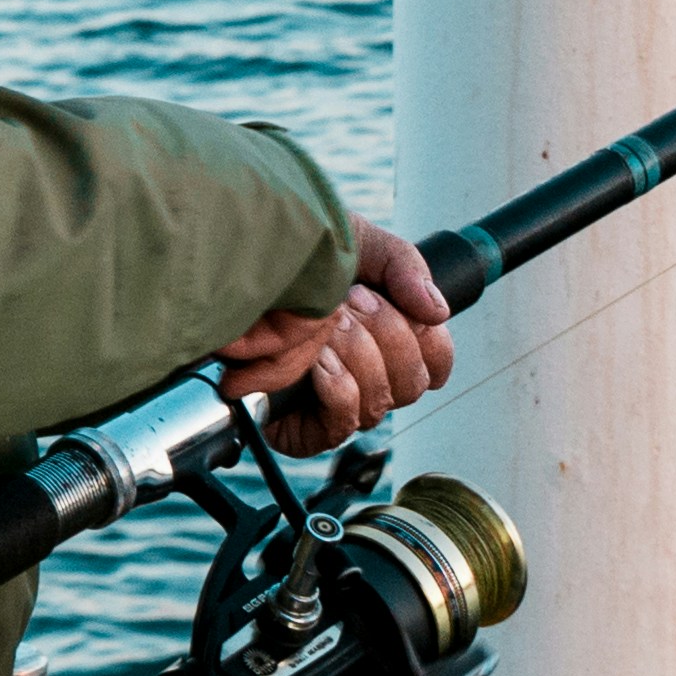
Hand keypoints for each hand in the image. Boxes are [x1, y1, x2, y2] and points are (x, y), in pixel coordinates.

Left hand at [212, 215, 455, 444]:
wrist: (237, 273)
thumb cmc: (293, 261)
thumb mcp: (357, 245)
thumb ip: (404, 267)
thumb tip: (438, 310)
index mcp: (390, 340)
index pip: (438, 360)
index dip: (425, 336)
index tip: (391, 301)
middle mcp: (370, 378)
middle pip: (413, 382)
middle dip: (383, 334)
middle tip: (346, 301)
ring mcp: (340, 406)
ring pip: (380, 401)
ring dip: (353, 354)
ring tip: (324, 324)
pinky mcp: (308, 431)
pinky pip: (344, 419)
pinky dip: (334, 383)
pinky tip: (315, 360)